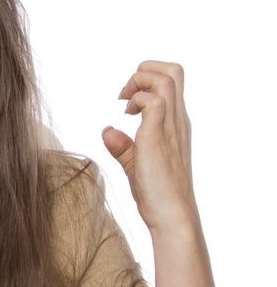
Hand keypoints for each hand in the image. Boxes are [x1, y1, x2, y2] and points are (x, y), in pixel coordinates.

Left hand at [101, 61, 198, 233]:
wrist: (171, 216)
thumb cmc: (157, 194)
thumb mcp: (136, 165)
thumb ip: (123, 147)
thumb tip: (107, 131)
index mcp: (175, 124)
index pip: (173, 80)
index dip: (148, 79)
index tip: (127, 102)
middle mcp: (177, 121)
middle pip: (174, 70)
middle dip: (145, 70)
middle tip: (125, 95)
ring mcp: (171, 127)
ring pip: (166, 78)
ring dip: (139, 82)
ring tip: (125, 106)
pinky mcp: (158, 137)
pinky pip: (152, 101)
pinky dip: (136, 101)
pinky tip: (125, 119)